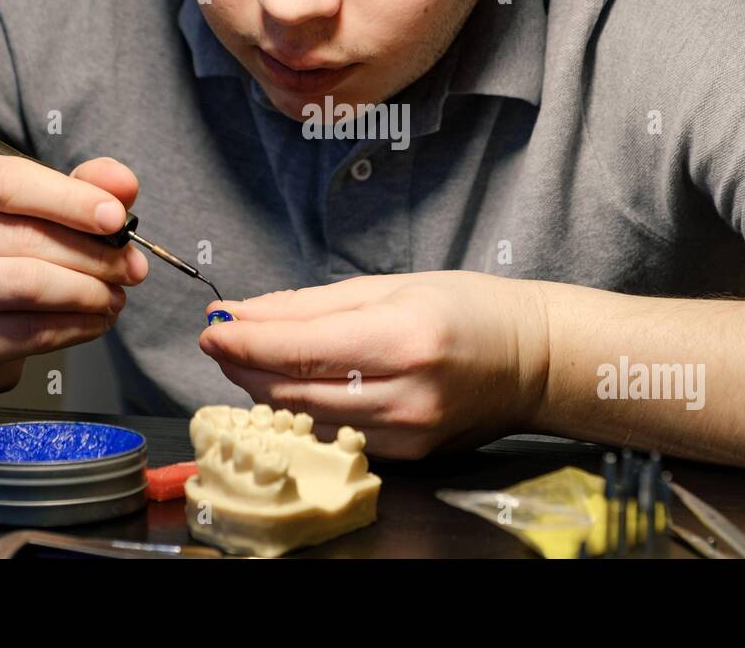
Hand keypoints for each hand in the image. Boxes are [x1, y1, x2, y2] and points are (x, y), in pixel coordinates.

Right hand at [0, 152, 147, 398]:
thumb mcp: (37, 202)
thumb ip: (84, 184)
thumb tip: (122, 184)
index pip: (9, 182)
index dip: (71, 201)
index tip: (117, 219)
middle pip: (24, 239)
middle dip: (95, 255)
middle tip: (132, 267)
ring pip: (28, 287)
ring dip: (89, 293)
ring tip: (115, 295)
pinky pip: (25, 333)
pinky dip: (74, 327)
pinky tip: (93, 320)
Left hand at [199, 271, 550, 458]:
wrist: (532, 360)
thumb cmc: (466, 309)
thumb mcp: (390, 286)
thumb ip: (309, 306)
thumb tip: (241, 315)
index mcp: (402, 338)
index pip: (298, 349)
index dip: (244, 342)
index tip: (211, 328)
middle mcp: (404, 394)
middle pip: (293, 390)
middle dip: (244, 366)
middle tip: (220, 341)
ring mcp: (406, 434)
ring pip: (306, 418)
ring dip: (265, 391)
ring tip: (249, 361)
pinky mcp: (406, 458)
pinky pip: (334, 435)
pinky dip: (303, 411)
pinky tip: (294, 387)